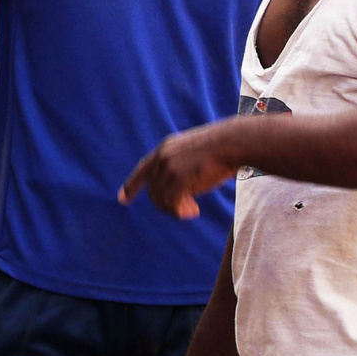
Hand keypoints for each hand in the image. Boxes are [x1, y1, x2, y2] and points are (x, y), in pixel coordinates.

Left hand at [119, 123, 237, 218]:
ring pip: (161, 201)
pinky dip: (181, 212)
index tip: (122, 199)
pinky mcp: (179, 179)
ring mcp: (169, 167)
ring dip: (176, 209)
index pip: (143, 169)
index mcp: (166, 148)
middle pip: (153, 192)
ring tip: (193, 208)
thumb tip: (175, 193)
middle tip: (188, 208)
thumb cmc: (222, 149)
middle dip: (167, 204)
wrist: (234, 143)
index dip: (132, 186)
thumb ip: (181, 166)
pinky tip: (194, 211)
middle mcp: (163, 157)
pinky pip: (172, 204)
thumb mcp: (195, 153)